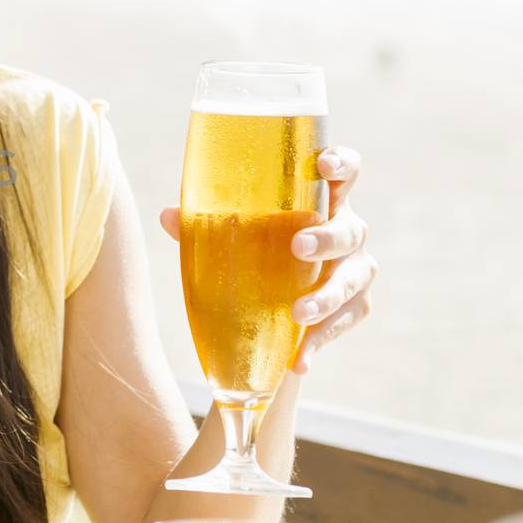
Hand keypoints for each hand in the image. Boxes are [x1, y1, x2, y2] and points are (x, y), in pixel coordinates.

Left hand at [159, 145, 375, 373]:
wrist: (272, 315)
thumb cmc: (256, 255)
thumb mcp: (231, 239)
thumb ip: (202, 227)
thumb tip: (167, 215)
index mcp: (319, 202)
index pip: (343, 173)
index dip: (341, 163)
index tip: (324, 164)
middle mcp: (346, 231)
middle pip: (350, 228)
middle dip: (327, 236)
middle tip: (298, 246)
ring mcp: (355, 269)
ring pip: (352, 278)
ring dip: (326, 296)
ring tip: (298, 313)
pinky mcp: (356, 306)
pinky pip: (345, 322)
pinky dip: (321, 340)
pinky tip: (299, 359)